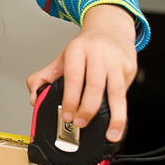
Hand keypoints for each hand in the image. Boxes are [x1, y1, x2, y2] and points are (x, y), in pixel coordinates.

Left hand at [26, 4, 136, 141]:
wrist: (110, 29)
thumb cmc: (85, 48)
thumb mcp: (62, 58)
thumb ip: (43, 78)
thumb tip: (34, 99)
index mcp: (78, 50)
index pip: (73, 77)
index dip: (70, 98)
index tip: (66, 115)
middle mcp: (99, 54)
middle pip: (94, 85)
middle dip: (87, 108)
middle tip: (80, 123)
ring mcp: (117, 61)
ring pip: (117, 92)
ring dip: (115, 117)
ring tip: (111, 134)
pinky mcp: (130, 68)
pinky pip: (125, 94)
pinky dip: (122, 110)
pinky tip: (117, 122)